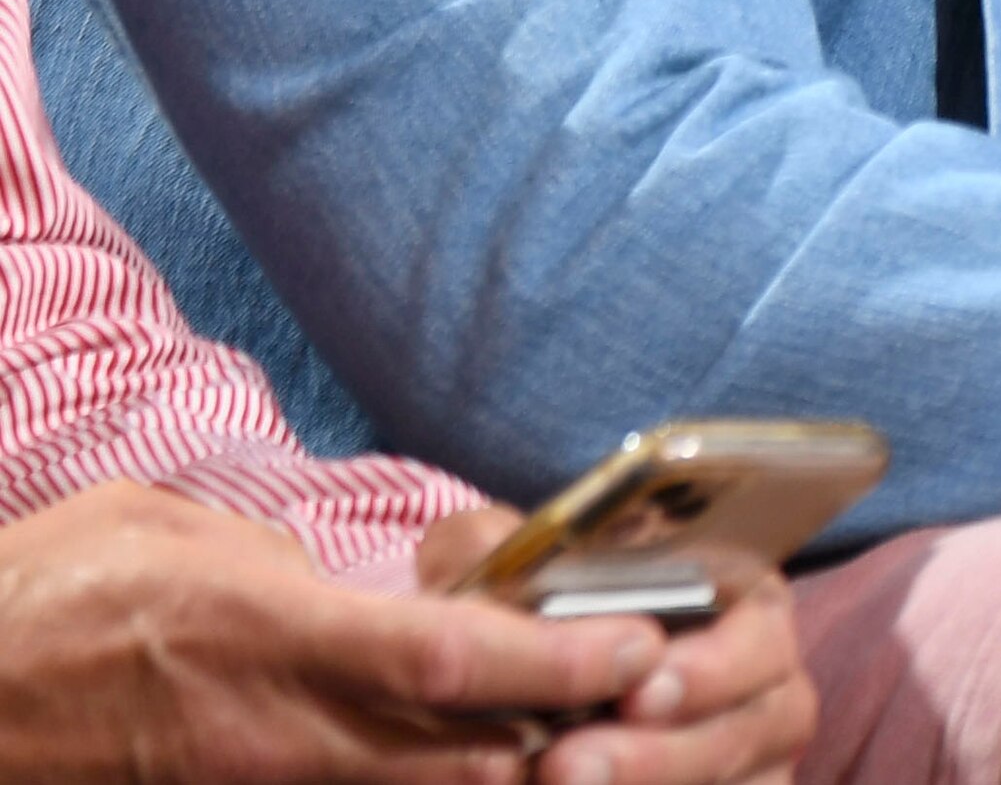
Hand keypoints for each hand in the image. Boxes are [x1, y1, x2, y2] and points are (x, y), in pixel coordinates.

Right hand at [0, 480, 807, 784]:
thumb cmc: (36, 598)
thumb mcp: (157, 528)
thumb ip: (271, 553)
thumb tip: (337, 579)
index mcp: (264, 631)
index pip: (444, 659)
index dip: (554, 663)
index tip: (638, 645)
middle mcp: (271, 729)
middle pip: (461, 757)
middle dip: (567, 738)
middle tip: (651, 700)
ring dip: (505, 771)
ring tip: (584, 734)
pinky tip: (477, 756)